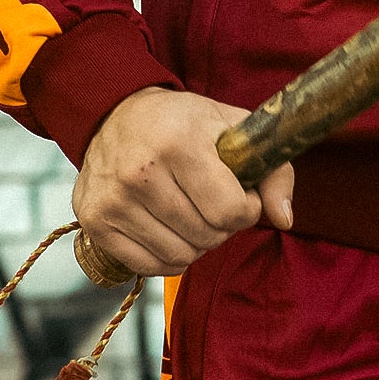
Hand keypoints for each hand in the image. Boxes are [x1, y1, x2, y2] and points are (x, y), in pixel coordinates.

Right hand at [73, 86, 293, 278]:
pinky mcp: (94, 221)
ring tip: (191, 213)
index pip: (229, 211)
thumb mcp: (233, 127)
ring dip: (196, 243)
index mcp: (177, 142)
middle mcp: (139, 172)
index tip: (242, 193)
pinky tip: (169, 229)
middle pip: (206, 237)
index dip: (247, 209)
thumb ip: (272, 170)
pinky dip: (168, 257)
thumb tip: (284, 219)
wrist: (114, 113)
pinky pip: (148, 266)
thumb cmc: (182, 122)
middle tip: (214, 202)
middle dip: (222, 226)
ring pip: (179, 256)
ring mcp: (112, 200)